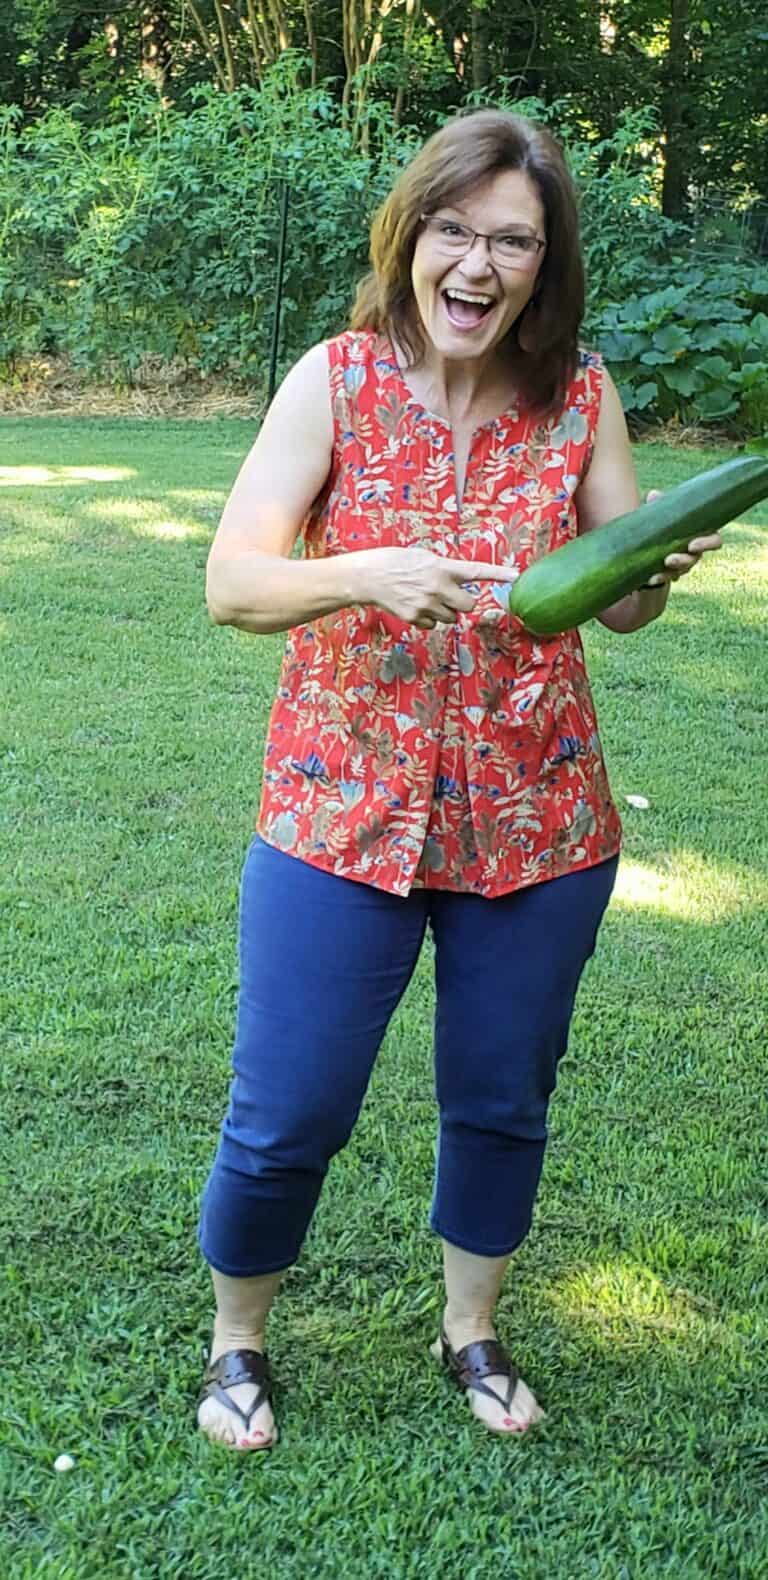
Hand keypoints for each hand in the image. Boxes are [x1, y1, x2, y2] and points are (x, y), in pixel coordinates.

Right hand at [359, 546, 517, 627]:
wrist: (367, 576)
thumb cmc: (395, 562)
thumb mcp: (424, 558)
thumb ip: (445, 569)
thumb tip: (458, 583)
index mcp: (442, 567)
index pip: (476, 571)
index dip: (499, 574)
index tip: (517, 576)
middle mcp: (438, 587)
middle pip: (469, 605)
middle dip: (463, 603)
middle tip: (449, 596)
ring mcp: (426, 605)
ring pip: (451, 618)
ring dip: (443, 611)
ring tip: (423, 598)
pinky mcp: (414, 618)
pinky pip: (432, 625)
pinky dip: (426, 619)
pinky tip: (413, 606)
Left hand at [639, 488, 722, 588]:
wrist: (652, 539)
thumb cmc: (666, 521)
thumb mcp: (664, 511)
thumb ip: (661, 504)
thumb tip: (654, 495)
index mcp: (701, 534)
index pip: (715, 541)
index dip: (707, 544)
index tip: (691, 545)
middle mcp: (695, 551)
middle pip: (696, 559)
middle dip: (683, 561)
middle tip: (669, 559)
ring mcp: (684, 563)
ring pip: (682, 570)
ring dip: (670, 572)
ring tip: (657, 570)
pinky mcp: (671, 573)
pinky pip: (668, 578)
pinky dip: (659, 578)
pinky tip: (650, 578)